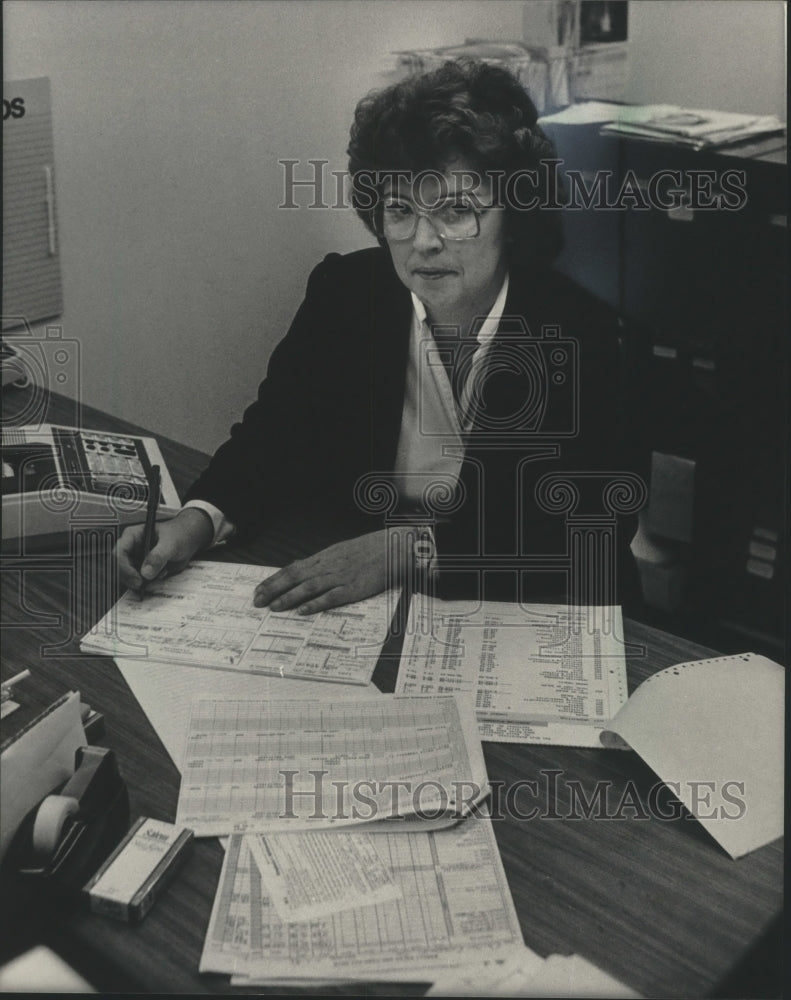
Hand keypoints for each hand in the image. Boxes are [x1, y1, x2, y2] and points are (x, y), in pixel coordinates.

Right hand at [114, 507, 213, 592]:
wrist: (189, 540)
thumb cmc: (179, 535)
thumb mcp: (171, 543)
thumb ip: (158, 556)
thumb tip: (146, 573)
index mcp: (132, 536)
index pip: (118, 553)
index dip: (124, 568)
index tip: (138, 579)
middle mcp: (131, 549)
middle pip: (119, 568)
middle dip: (130, 579)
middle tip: (142, 585)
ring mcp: (136, 560)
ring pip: (127, 577)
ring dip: (139, 582)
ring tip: (159, 575)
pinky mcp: (143, 570)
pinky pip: (138, 581)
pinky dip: (147, 584)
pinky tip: (162, 575)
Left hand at [253, 528, 412, 613]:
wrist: (394, 547)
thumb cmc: (369, 550)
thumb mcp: (340, 551)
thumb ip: (320, 562)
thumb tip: (298, 567)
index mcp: (324, 557)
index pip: (292, 568)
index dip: (273, 580)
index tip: (258, 590)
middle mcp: (328, 566)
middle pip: (295, 577)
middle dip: (273, 589)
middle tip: (256, 601)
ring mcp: (341, 577)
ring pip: (309, 587)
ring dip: (289, 598)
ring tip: (274, 607)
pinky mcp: (354, 588)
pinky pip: (332, 597)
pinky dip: (316, 603)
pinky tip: (303, 610)